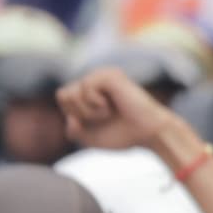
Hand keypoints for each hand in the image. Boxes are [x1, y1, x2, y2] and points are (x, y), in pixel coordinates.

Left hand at [58, 66, 189, 157]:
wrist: (149, 134)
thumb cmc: (125, 135)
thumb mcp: (91, 138)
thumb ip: (73, 131)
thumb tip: (70, 120)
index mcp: (91, 89)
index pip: (63, 97)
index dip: (74, 114)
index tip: (97, 121)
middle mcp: (96, 78)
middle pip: (63, 94)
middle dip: (79, 113)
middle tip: (103, 117)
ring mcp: (103, 75)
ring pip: (71, 92)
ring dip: (87, 110)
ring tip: (108, 112)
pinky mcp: (110, 75)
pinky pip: (86, 87)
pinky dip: (95, 104)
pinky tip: (112, 106)